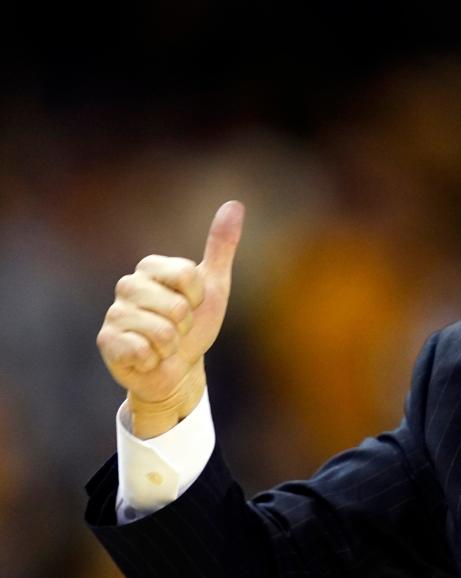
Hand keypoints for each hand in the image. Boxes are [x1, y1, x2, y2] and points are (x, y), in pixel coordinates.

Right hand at [97, 201, 244, 437]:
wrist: (178, 369)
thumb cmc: (194, 326)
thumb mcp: (214, 286)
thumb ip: (220, 246)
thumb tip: (234, 204)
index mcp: (151, 267)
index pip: (187, 275)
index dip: (198, 298)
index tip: (192, 305)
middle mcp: (128, 285)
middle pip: (177, 307)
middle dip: (185, 326)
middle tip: (177, 330)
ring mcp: (115, 313)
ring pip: (162, 332)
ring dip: (171, 347)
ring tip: (163, 345)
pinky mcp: (106, 341)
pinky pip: (142, 351)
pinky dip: (153, 361)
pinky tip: (147, 358)